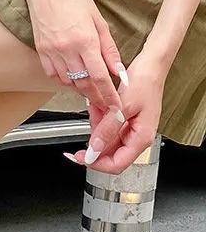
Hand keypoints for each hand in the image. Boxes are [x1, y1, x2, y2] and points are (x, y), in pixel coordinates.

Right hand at [22, 0, 126, 115]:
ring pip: (68, 82)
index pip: (99, 76)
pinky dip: (65, 80)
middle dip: (96, 97)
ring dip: (80, 88)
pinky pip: (54, 75)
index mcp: (85, 40)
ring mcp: (52, 53)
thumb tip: (117, 69)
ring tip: (90, 90)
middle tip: (105, 105)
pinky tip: (72, 76)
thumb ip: (108, 47)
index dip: (108, 94)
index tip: (115, 105)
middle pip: (84, 84)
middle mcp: (67, 50)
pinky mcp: (41, 53)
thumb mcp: (98, 19)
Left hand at [62, 48, 167, 173]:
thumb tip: (93, 151)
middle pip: (108, 156)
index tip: (81, 156)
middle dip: (94, 142)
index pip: (116, 165)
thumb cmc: (144, 83)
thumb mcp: (122, 107)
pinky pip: (105, 130)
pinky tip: (98, 109)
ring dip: (95, 128)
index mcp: (141, 139)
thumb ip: (106, 131)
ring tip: (97, 110)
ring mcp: (129, 133)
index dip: (96, 164)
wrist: (150, 67)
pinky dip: (98, 121)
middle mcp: (136, 139)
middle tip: (88, 124)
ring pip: (104, 142)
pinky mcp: (123, 125)